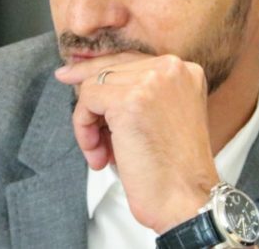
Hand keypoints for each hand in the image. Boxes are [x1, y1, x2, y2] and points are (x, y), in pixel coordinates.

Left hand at [54, 54, 220, 233]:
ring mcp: (151, 81)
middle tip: (84, 129)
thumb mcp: (161, 116)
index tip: (71, 76)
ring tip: (103, 154)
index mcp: (185, 70)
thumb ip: (138, 92)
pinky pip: (86, 102)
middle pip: (109, 67)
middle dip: (92, 103)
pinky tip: (100, 155)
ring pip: (93, 85)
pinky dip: (84, 130)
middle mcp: (172, 68)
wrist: (187, 199)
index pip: (130, 60)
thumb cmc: (173, 169)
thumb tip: (86, 76)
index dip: (99, 73)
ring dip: (89, 123)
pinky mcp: (128, 101)